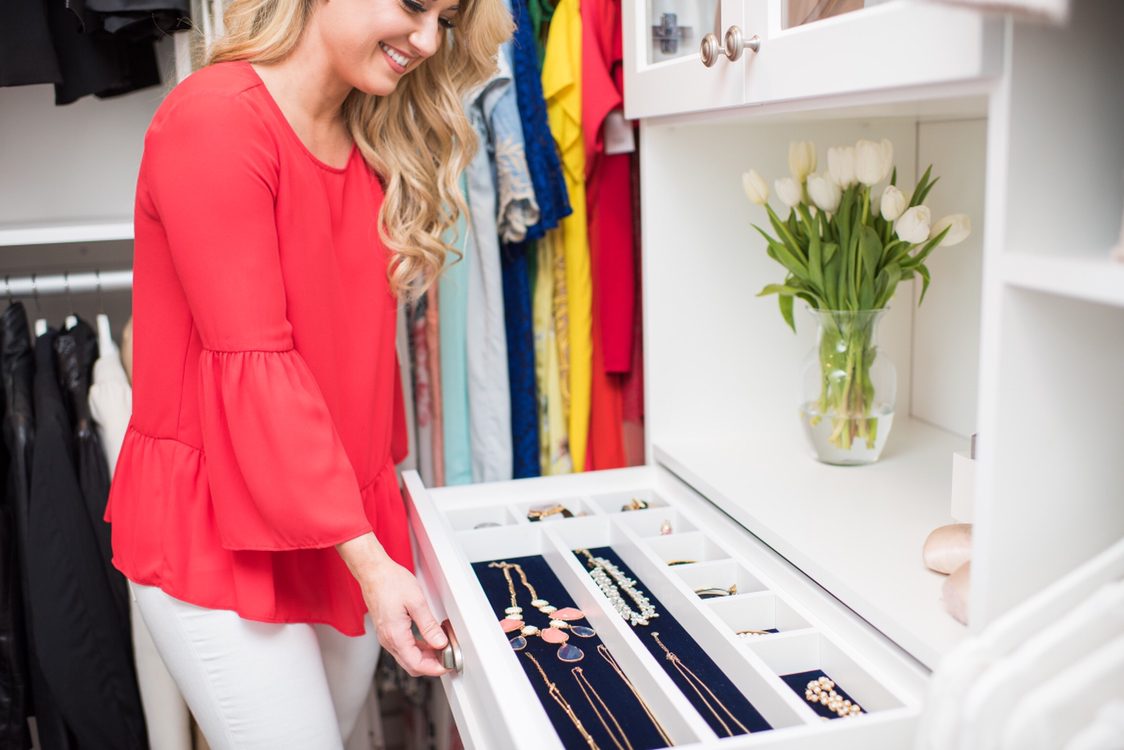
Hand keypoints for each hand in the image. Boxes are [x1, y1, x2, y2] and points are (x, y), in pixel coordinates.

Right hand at [337, 533, 448, 676]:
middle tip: (448, 656)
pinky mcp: (387, 630)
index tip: (448, 665)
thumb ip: (429, 626)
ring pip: (407, 657)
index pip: (416, 664)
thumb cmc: (390, 582)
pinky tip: (428, 639)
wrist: (373, 572)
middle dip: (431, 664)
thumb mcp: (416, 602)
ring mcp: (386, 636)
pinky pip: (403, 647)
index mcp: (395, 635)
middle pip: (411, 664)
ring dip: (425, 656)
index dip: (434, 668)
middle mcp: (388, 640)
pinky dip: (417, 648)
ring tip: (442, 646)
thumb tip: (440, 643)